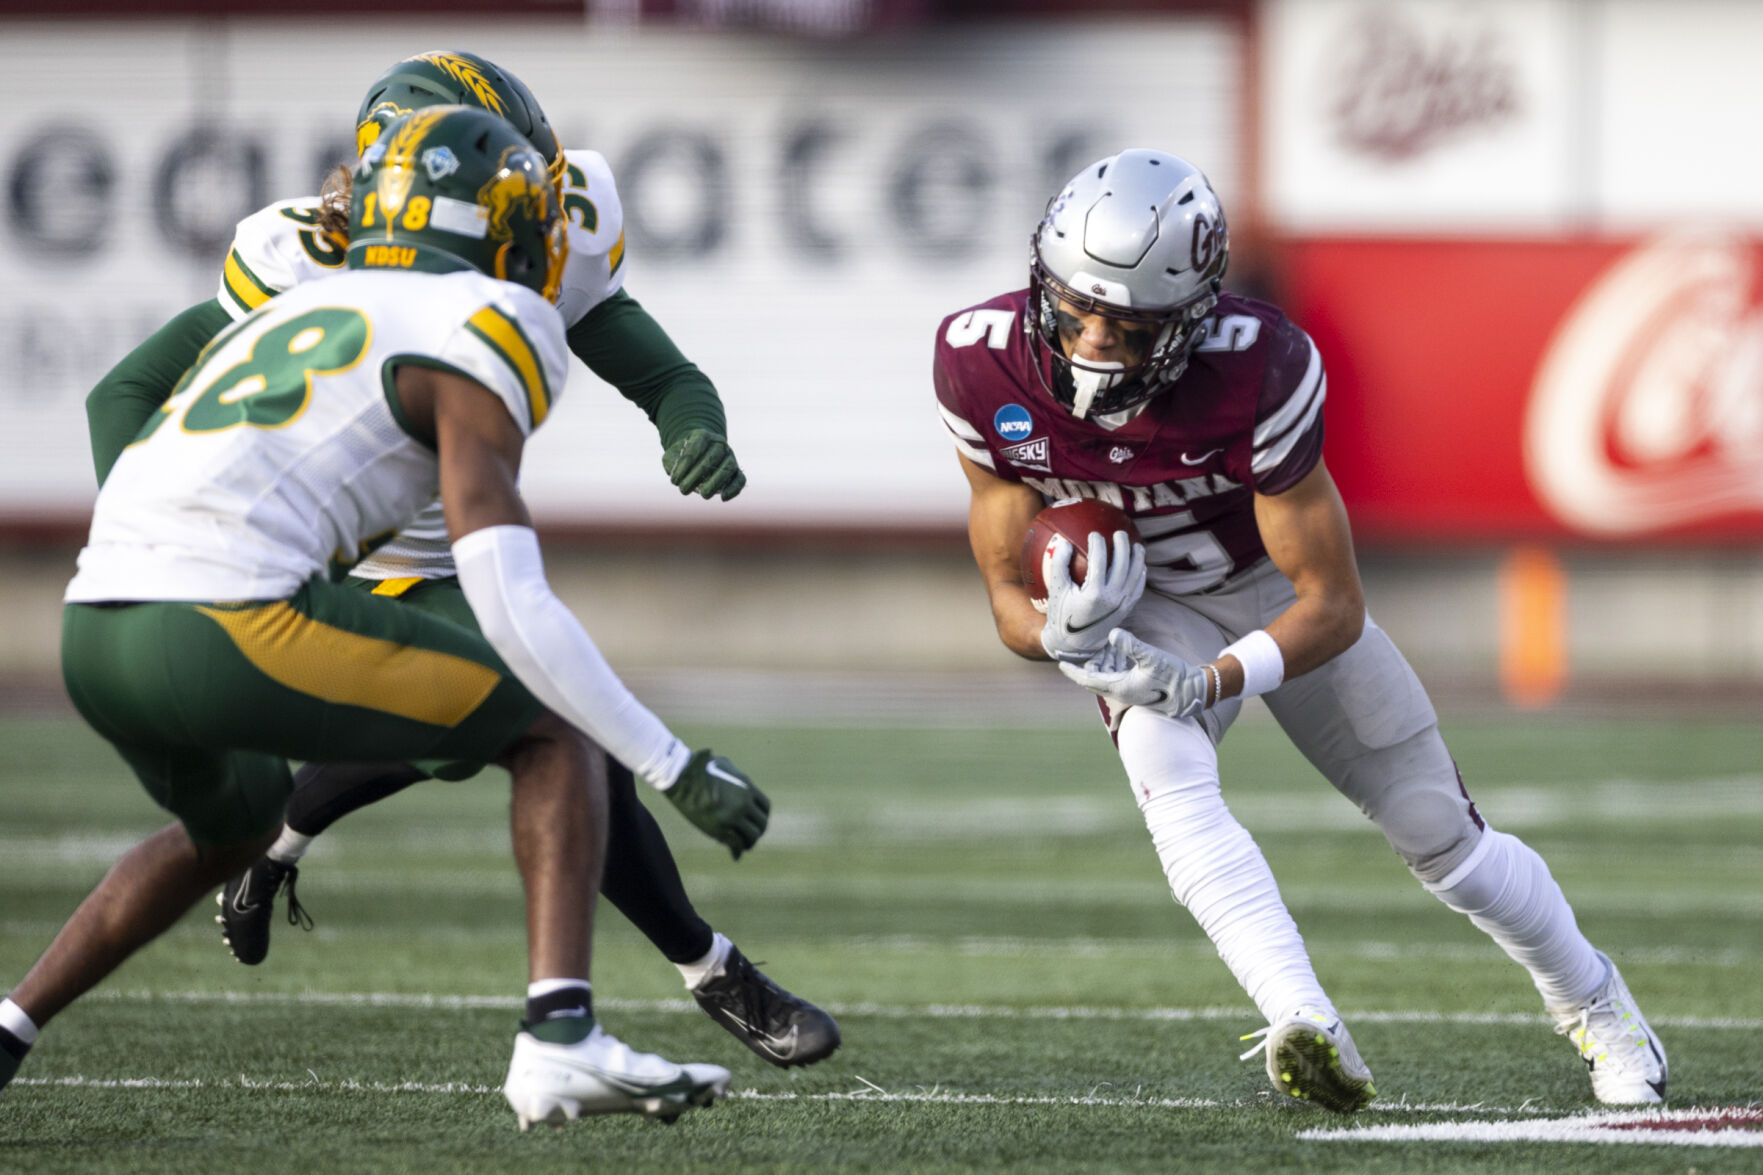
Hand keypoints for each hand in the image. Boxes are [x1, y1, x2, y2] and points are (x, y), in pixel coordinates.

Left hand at [662, 429, 745, 499]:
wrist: (698, 455)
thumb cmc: (681, 457)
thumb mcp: (671, 456)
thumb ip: (670, 461)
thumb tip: (676, 473)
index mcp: (702, 435)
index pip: (695, 447)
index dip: (684, 465)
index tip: (674, 481)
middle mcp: (719, 443)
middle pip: (712, 458)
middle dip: (696, 475)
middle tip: (683, 490)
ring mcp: (730, 456)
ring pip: (728, 467)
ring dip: (716, 482)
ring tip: (704, 495)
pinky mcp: (737, 471)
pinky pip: (740, 478)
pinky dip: (734, 488)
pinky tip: (723, 498)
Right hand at [665, 749, 769, 857]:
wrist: (681, 778)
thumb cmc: (699, 768)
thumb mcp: (725, 766)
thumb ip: (736, 777)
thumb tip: (738, 783)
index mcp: (747, 788)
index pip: (765, 807)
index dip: (762, 816)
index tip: (757, 822)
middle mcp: (744, 803)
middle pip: (761, 824)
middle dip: (757, 831)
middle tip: (751, 837)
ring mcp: (732, 817)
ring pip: (751, 836)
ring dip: (749, 843)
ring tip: (743, 846)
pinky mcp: (719, 828)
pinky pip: (735, 844)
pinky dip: (737, 851)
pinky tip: (735, 855)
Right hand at [1039, 529, 1146, 661]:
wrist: (1074, 644)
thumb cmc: (1062, 615)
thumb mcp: (1056, 590)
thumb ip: (1059, 565)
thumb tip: (1063, 542)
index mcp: (1094, 593)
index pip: (1099, 559)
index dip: (1098, 543)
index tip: (1094, 534)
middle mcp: (1112, 598)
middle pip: (1123, 563)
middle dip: (1122, 544)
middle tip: (1119, 533)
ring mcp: (1122, 604)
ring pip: (1135, 575)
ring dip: (1137, 557)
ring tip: (1135, 545)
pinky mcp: (1127, 609)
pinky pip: (1138, 589)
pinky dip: (1140, 575)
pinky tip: (1140, 566)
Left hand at [1058, 628, 1211, 718]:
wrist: (1194, 691)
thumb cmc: (1175, 676)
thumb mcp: (1152, 657)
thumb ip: (1131, 645)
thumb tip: (1111, 633)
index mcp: (1119, 688)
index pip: (1088, 681)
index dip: (1073, 671)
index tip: (1060, 662)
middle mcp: (1122, 692)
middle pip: (1095, 677)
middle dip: (1087, 663)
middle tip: (1080, 647)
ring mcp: (1130, 690)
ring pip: (1107, 675)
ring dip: (1102, 661)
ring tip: (1099, 645)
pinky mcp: (1138, 687)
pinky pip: (1118, 675)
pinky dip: (1113, 663)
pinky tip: (1115, 650)